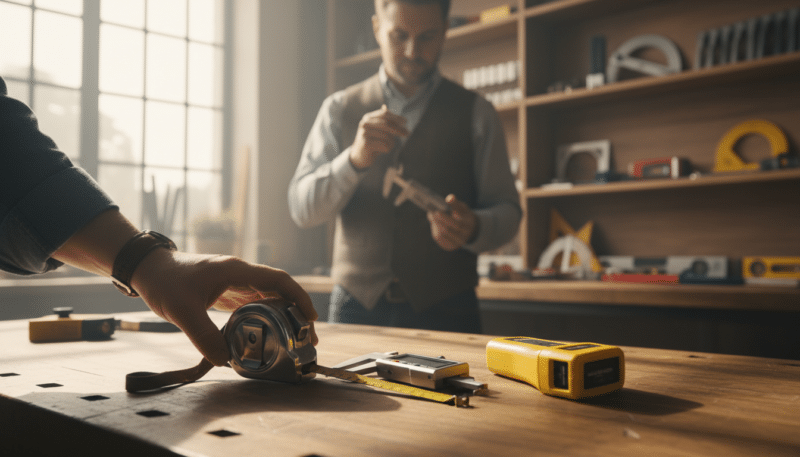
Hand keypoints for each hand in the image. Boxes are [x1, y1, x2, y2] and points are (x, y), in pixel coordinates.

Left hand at [131, 249, 317, 365]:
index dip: (298, 297)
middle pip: (279, 290)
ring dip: (285, 315)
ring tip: (296, 339)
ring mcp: (234, 282)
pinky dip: (267, 317)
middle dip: (297, 312)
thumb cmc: (164, 281)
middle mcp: (240, 274)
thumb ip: (204, 336)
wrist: (147, 269)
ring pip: (269, 297)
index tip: (310, 317)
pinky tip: (272, 332)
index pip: (278, 280)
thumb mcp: (182, 310)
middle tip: (307, 337)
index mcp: (235, 271)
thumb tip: (225, 360)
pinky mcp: (227, 291)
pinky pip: (255, 303)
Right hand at [349, 104, 407, 169]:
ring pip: (387, 136)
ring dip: (391, 143)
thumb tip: (386, 107)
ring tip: (386, 146)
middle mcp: (365, 123)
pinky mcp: (366, 144)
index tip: (405, 121)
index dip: (396, 117)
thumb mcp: (377, 129)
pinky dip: (387, 149)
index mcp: (368, 117)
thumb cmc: (371, 141)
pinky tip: (381, 151)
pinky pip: (385, 145)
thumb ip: (383, 119)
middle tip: (407, 134)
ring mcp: (364, 133)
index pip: (384, 114)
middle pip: (387, 124)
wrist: (359, 156)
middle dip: (399, 129)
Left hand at [427, 194, 478, 250]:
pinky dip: (436, 230)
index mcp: (469, 225)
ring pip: (443, 235)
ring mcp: (457, 243)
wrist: (470, 230)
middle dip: (438, 221)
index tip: (436, 211)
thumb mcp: (463, 208)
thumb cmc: (464, 216)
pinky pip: (440, 240)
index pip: (457, 224)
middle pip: (448, 230)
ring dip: (436, 225)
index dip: (445, 218)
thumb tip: (448, 198)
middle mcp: (464, 236)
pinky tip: (435, 224)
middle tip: (431, 213)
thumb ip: (456, 204)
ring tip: (433, 216)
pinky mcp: (451, 246)